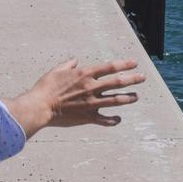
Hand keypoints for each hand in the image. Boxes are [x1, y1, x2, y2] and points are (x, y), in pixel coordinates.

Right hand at [5, 58, 145, 137]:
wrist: (40, 107)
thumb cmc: (46, 88)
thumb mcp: (56, 71)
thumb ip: (68, 65)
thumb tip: (75, 61)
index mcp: (85, 74)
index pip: (110, 67)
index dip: (124, 64)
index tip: (134, 63)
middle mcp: (91, 87)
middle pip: (118, 82)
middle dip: (133, 79)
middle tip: (142, 78)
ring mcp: (91, 103)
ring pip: (116, 100)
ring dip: (128, 98)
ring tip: (136, 97)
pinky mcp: (88, 117)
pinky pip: (105, 119)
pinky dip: (113, 120)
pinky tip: (118, 119)